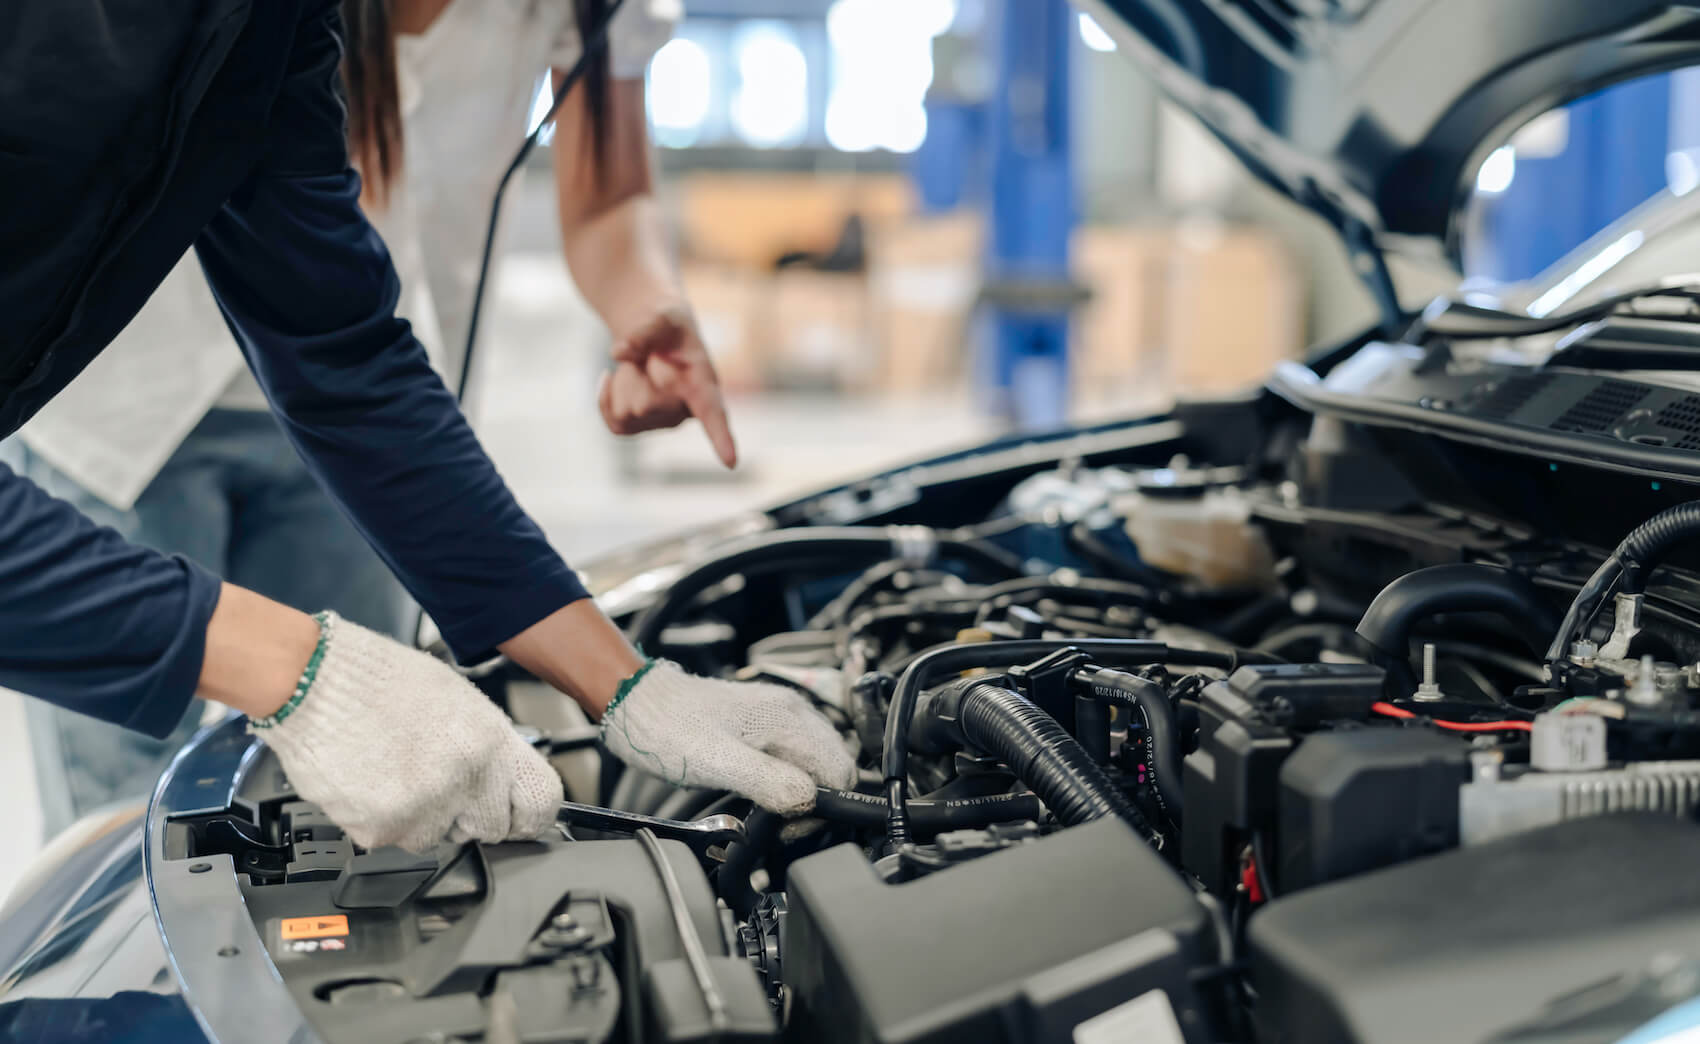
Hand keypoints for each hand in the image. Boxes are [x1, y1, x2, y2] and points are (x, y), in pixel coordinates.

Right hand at [250, 614, 562, 851]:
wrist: (314, 682)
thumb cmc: (378, 681)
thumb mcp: (456, 699)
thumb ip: (485, 745)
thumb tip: (502, 779)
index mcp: (490, 738)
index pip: (541, 800)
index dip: (529, 815)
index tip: (520, 819)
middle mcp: (466, 776)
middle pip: (492, 827)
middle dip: (470, 815)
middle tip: (440, 788)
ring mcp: (425, 806)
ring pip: (438, 837)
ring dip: (421, 817)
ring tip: (395, 772)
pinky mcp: (382, 827)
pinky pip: (392, 839)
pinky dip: (381, 819)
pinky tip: (371, 781)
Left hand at [599, 306, 737, 467]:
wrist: (653, 337)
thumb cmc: (666, 325)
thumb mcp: (661, 316)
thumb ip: (645, 330)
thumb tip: (619, 352)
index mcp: (704, 384)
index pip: (714, 414)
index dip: (721, 438)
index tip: (730, 462)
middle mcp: (687, 412)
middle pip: (646, 404)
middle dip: (638, 375)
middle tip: (651, 356)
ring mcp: (662, 423)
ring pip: (626, 410)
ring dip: (624, 381)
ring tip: (641, 366)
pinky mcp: (637, 428)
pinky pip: (613, 422)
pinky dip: (604, 398)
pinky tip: (610, 377)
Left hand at [599, 661, 855, 813]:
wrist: (635, 703)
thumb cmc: (667, 730)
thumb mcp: (718, 764)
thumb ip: (770, 783)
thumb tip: (808, 801)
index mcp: (788, 718)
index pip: (840, 770)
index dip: (823, 806)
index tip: (789, 825)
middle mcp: (791, 711)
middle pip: (834, 766)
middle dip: (817, 801)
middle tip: (780, 823)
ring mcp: (778, 715)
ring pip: (816, 763)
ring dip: (803, 791)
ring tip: (770, 810)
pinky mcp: (763, 723)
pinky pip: (795, 756)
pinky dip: (788, 779)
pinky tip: (763, 791)